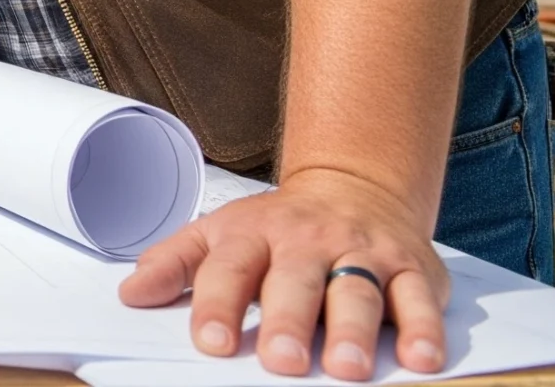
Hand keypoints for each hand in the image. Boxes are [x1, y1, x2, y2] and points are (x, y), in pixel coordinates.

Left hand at [120, 167, 448, 378]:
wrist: (354, 187)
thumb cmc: (277, 227)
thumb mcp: (218, 233)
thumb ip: (174, 263)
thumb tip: (129, 294)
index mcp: (253, 235)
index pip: (229, 270)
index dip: (218, 305)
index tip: (211, 343)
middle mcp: (307, 242)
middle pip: (296, 283)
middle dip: (288, 323)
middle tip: (281, 362)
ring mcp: (361, 253)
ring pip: (358, 291)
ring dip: (354, 331)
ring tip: (347, 368)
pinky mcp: (411, 268)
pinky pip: (419, 298)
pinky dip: (425, 328)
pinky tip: (422, 358)